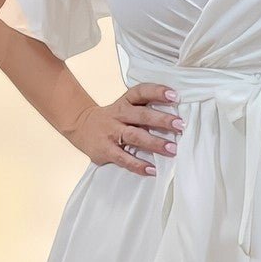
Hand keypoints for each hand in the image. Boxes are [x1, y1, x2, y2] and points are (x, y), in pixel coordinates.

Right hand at [65, 84, 183, 174]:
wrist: (80, 126)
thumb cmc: (113, 118)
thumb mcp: (124, 107)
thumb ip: (144, 110)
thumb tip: (175, 118)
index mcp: (125, 102)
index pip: (141, 92)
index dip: (157, 92)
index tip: (175, 96)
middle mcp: (118, 115)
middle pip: (142, 115)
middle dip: (162, 120)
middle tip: (180, 125)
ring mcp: (111, 133)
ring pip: (134, 136)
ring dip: (154, 143)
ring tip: (172, 149)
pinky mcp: (105, 150)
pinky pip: (123, 158)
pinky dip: (138, 164)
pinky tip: (152, 169)